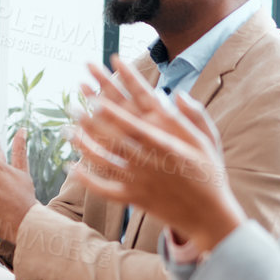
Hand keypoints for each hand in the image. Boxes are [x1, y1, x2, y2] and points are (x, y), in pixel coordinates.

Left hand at [69, 64, 242, 249]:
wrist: (210, 216)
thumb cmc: (211, 175)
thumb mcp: (209, 142)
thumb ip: (195, 116)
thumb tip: (177, 94)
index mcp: (170, 140)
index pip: (143, 105)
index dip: (127, 82)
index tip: (113, 62)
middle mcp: (152, 157)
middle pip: (117, 126)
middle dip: (97, 105)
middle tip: (79, 86)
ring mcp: (141, 179)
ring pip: (106, 156)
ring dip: (85, 140)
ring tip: (68, 126)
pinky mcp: (135, 199)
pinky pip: (106, 188)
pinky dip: (88, 179)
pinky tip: (72, 167)